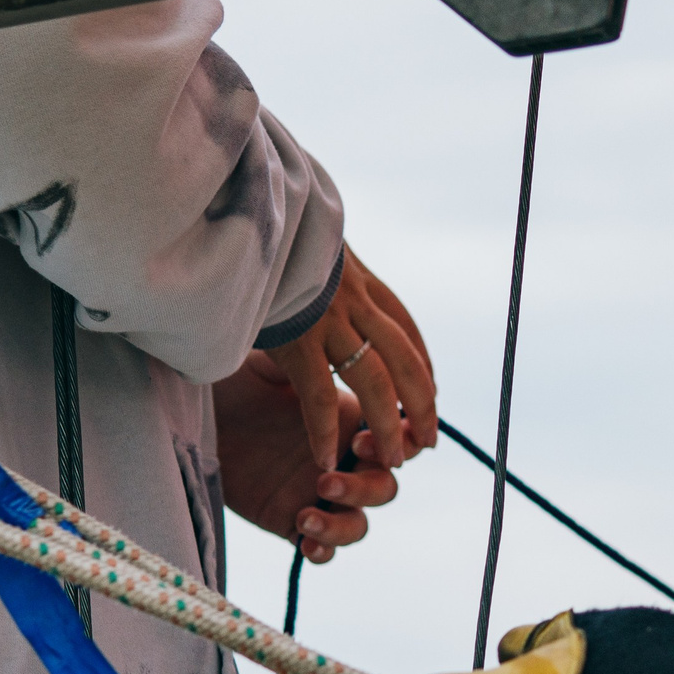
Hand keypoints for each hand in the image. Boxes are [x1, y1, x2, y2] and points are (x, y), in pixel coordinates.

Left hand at [216, 352, 401, 563]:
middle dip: (366, 487)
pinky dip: (323, 550)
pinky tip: (304, 541)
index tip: (359, 439)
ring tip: (307, 513)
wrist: (202, 414)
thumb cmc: (239, 383)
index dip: (396, 445)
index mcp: (351, 423)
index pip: (399, 439)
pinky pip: (325, 550)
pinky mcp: (293, 522)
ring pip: (361, 523)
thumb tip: (351, 356)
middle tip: (326, 478)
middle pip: (385, 486)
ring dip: (344, 523)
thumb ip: (317, 370)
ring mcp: (320, 495)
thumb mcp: (276, 368)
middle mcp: (343, 462)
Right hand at [258, 246, 435, 474]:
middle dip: (422, 406)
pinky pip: (320, 396)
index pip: (408, 332)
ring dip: (388, 426)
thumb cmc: (266, 237)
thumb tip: (320, 296)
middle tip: (428, 441)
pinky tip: (324, 458)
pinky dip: (325, 431)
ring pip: (376, 382)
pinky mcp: (296, 337)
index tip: (429, 396)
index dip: (423, 370)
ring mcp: (328, 319)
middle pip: (406, 361)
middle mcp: (354, 300)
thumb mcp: (310, 255)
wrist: (243, 212)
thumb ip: (324, 281)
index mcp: (360, 281)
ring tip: (392, 461)